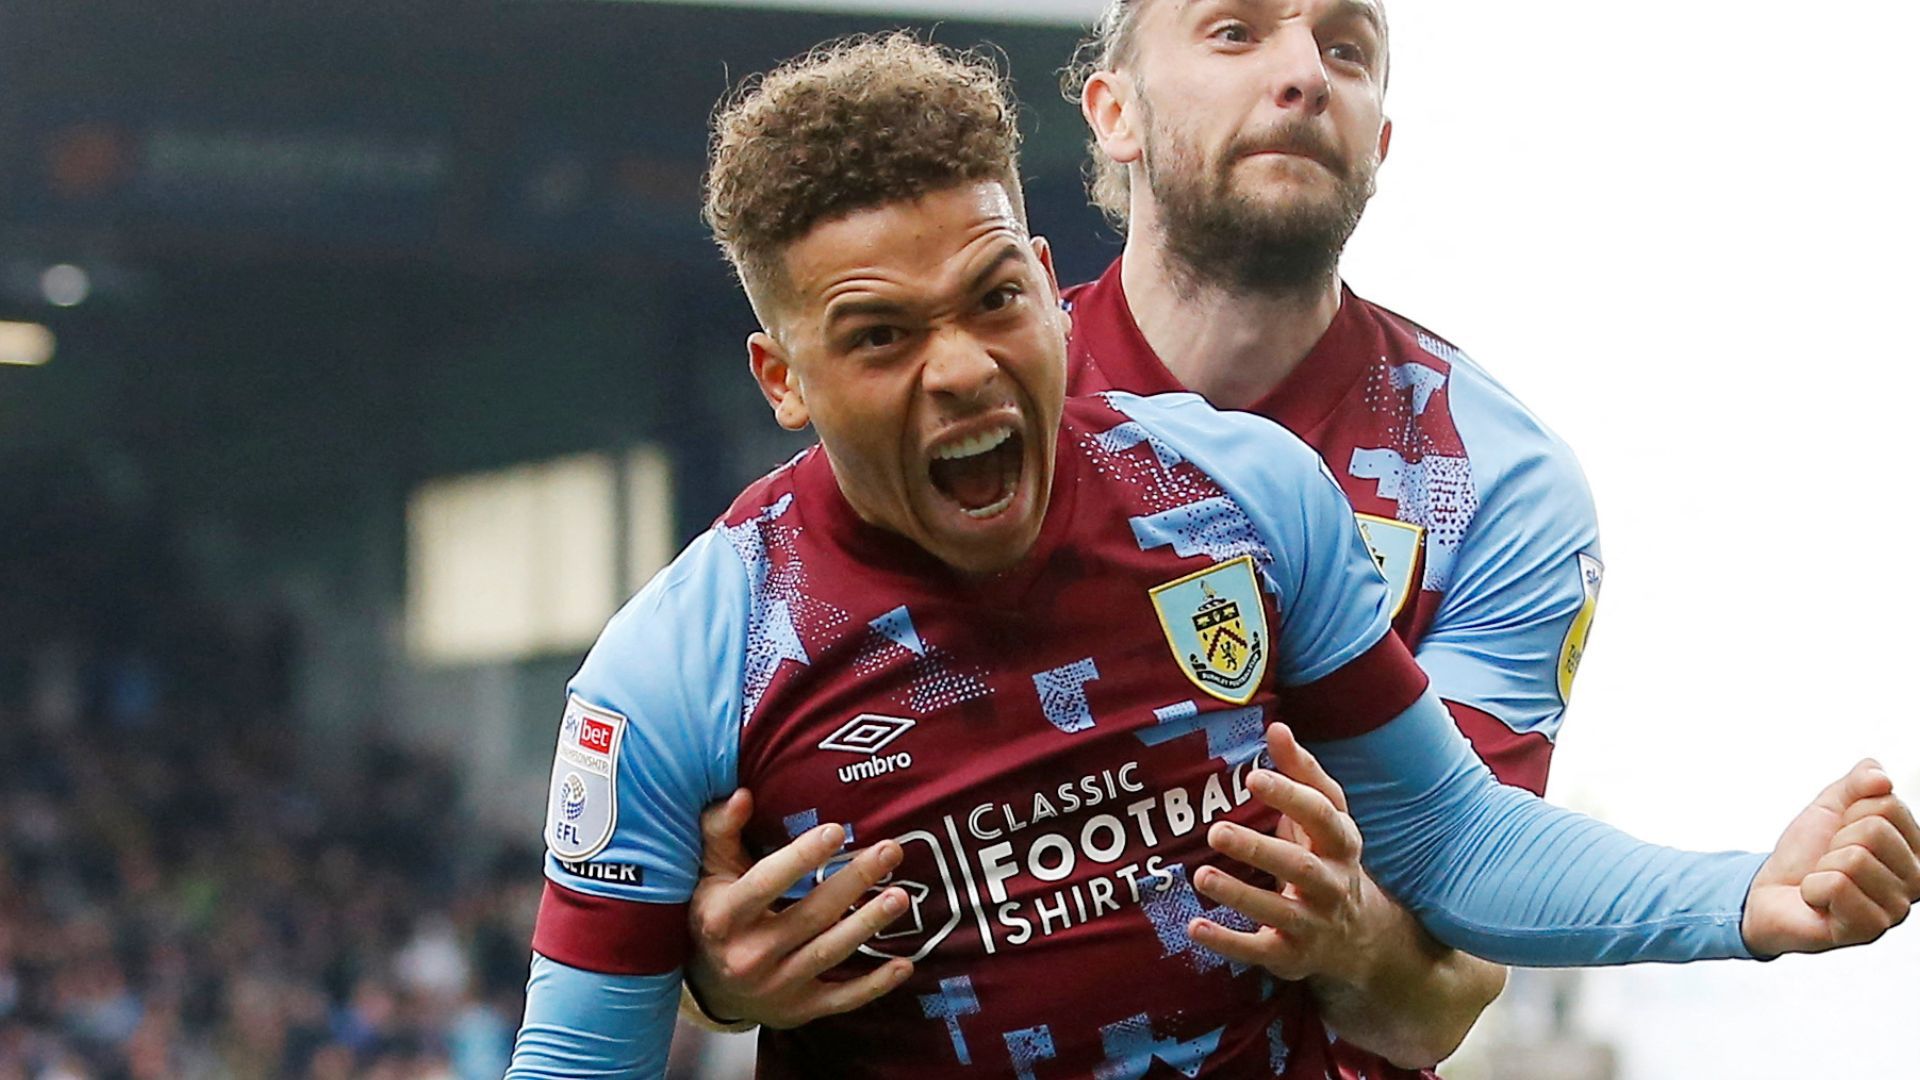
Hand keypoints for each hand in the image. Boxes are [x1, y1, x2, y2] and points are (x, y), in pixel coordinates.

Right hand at [685, 789, 914, 1028]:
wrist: (710, 987)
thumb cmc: (717, 913)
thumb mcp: (710, 871)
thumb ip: (721, 830)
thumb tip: (742, 795)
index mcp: (723, 917)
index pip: (766, 883)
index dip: (801, 857)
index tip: (835, 830)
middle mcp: (747, 955)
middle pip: (810, 915)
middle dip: (854, 881)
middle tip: (890, 851)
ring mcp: (775, 987)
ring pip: (829, 952)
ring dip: (868, 923)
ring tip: (900, 895)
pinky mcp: (798, 1010)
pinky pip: (841, 1000)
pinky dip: (874, 985)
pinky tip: (904, 964)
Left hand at [1189, 723, 1386, 987]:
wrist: (1363, 937)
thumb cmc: (1329, 859)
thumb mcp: (1326, 818)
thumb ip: (1301, 773)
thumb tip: (1277, 726)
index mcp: (1341, 843)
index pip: (1322, 815)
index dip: (1291, 796)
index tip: (1253, 778)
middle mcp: (1332, 884)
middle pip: (1299, 867)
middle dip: (1259, 849)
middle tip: (1217, 830)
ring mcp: (1314, 923)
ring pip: (1279, 912)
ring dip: (1240, 894)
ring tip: (1201, 874)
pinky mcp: (1293, 956)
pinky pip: (1259, 951)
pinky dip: (1228, 942)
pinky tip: (1195, 928)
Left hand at [1742, 761, 1919, 957]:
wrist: (1771, 889)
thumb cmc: (1807, 852)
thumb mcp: (1831, 805)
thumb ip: (1859, 782)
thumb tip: (1881, 779)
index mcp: (1914, 850)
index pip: (1888, 805)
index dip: (1850, 812)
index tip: (1841, 833)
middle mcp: (1915, 882)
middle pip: (1874, 830)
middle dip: (1837, 839)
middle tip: (1829, 859)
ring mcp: (1894, 910)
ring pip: (1855, 859)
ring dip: (1824, 866)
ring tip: (1824, 880)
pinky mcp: (1868, 930)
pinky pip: (1838, 886)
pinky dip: (1814, 887)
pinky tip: (1818, 900)